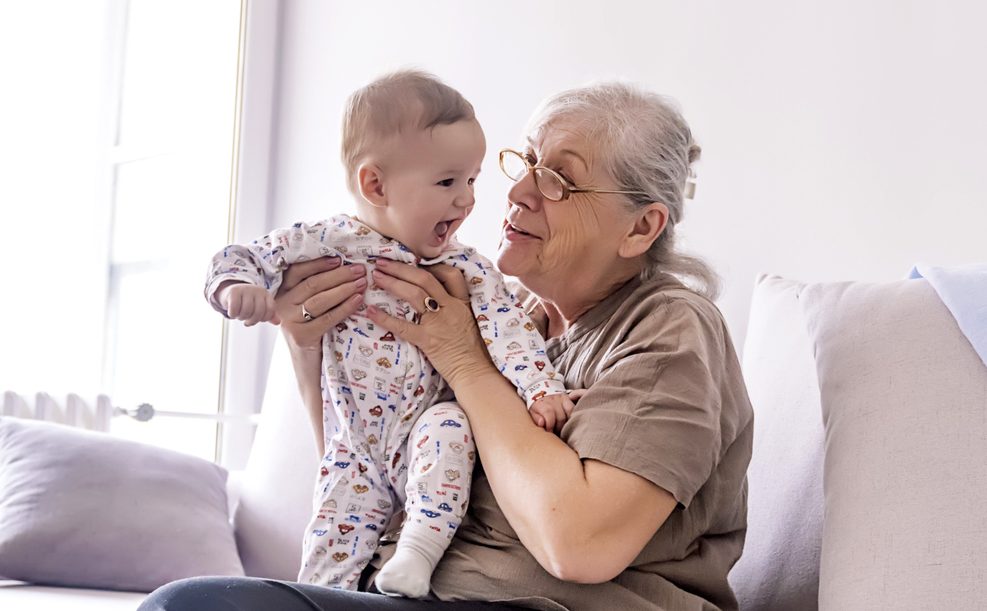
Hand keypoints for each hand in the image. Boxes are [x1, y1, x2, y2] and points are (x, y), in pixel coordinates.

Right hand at [221, 283, 276, 326]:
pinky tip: (233, 313)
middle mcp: (257, 290)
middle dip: (252, 320)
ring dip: (242, 318)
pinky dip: (233, 315)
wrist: (231, 293)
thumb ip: (269, 315)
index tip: (258, 320)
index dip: (264, 319)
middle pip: (258, 312)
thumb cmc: (247, 302)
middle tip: (247, 321)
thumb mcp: (260, 307)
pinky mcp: (234, 291)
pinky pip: (235, 309)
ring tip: (240, 316)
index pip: (270, 309)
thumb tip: (278, 322)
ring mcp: (245, 289)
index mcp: (266, 294)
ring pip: (246, 311)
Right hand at [274, 257, 366, 350]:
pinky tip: (358, 300)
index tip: (339, 258)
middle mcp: (282, 304)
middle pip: (313, 284)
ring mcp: (290, 321)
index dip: (319, 263)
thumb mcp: (307, 306)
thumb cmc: (311, 328)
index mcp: (282, 292)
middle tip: (360, 269)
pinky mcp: (301, 336)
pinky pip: (328, 318)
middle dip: (339, 275)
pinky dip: (345, 307)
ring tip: (362, 283)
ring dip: (344, 289)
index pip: (298, 271)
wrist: (306, 361)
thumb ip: (315, 288)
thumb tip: (342, 265)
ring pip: (320, 300)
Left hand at [364, 259, 492, 387]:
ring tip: (376, 277)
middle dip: (401, 268)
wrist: (476, 373)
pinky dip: (385, 318)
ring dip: (392, 282)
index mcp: (462, 303)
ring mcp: (439, 323)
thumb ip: (456, 308)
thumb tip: (436, 299)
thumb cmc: (474, 352)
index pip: (450, 274)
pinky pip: (403, 326)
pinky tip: (370, 312)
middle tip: (383, 262)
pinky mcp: (428, 340)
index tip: (414, 263)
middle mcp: (451, 308)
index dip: (430, 266)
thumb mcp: (471, 322)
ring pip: (414, 294)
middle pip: (424, 278)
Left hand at [529, 393, 575, 433]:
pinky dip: (573, 416)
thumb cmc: (536, 407)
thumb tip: (542, 423)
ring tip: (562, 428)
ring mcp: (561, 398)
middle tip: (556, 432)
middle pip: (560, 417)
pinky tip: (569, 422)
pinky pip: (573, 408)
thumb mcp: (532, 413)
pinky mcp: (567, 398)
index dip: (550, 425)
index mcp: (542, 404)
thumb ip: (536, 418)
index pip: (549, 414)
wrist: (540, 392)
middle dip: (559, 428)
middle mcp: (553, 400)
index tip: (549, 432)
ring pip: (569, 412)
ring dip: (567, 423)